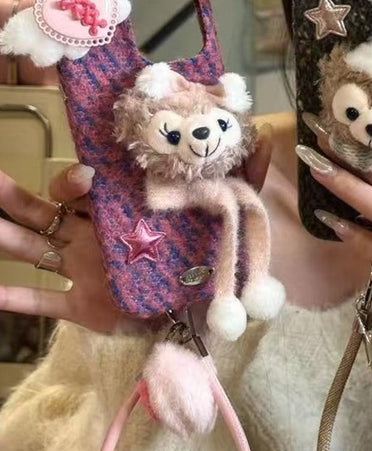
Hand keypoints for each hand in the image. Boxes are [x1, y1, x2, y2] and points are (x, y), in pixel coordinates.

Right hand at [0, 122, 272, 332]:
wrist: (203, 315)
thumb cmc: (210, 259)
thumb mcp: (231, 215)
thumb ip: (247, 176)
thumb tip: (267, 135)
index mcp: (123, 213)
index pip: (86, 187)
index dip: (77, 179)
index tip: (87, 177)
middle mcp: (95, 234)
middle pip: (46, 209)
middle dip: (15, 195)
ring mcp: (83, 269)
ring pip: (32, 247)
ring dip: (4, 236)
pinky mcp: (82, 306)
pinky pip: (42, 302)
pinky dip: (16, 298)